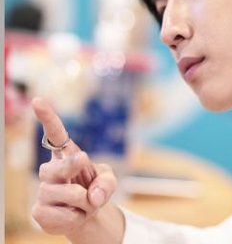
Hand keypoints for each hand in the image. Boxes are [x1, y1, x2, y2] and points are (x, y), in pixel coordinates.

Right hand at [31, 97, 117, 236]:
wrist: (87, 213)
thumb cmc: (95, 188)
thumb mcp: (108, 180)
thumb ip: (107, 183)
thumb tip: (94, 197)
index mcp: (66, 154)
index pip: (55, 133)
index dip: (47, 117)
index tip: (38, 100)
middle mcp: (50, 170)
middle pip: (58, 167)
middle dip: (73, 169)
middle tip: (84, 167)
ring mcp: (42, 191)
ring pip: (68, 195)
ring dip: (85, 202)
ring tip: (85, 203)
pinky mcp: (39, 212)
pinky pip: (63, 216)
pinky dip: (77, 217)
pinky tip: (75, 214)